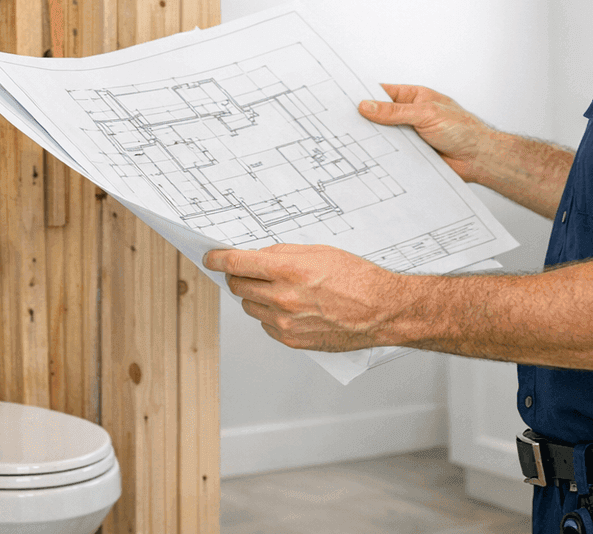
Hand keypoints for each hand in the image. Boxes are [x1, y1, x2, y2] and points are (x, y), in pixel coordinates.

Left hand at [203, 244, 401, 351]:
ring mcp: (285, 323)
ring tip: (280, 289)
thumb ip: (283, 253)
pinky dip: (270, 315)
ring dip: (255, 295)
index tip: (210, 258)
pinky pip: (265, 325)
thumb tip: (256, 256)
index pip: (237, 264)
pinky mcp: (291, 341)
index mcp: (289, 271)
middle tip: (248, 270)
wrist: (381, 312)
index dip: (217, 259)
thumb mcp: (319, 252)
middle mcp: (283, 299)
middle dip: (238, 276)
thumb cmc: (357, 279)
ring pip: (249, 306)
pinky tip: (290, 307)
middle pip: (238, 286)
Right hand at [358, 84, 493, 181]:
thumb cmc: (462, 129)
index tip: (345, 99)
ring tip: (352, 142)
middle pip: (380, 116)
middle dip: (364, 120)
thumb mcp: (426, 114)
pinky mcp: (411, 154)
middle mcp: (410, 115)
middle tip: (343, 123)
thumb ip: (395, 111)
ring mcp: (409, 135)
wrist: (478, 158)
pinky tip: (370, 159)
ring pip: (384, 136)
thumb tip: (367, 106)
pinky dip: (383, 157)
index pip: (383, 93)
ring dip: (374, 140)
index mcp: (414, 97)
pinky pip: (392, 154)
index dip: (364, 95)